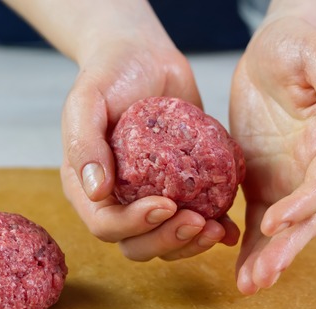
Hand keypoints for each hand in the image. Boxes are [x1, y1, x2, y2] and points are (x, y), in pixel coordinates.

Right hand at [61, 34, 239, 261]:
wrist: (144, 58)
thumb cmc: (109, 75)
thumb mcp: (87, 100)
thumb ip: (85, 142)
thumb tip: (97, 192)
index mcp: (89, 188)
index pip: (107, 225)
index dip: (134, 225)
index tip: (165, 204)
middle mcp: (120, 201)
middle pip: (139, 244)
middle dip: (168, 241)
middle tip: (197, 222)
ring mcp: (153, 198)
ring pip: (168, 242)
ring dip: (192, 243)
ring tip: (217, 228)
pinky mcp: (184, 189)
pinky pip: (197, 221)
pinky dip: (214, 230)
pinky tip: (231, 229)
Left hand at [229, 16, 315, 293]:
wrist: (276, 51)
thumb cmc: (299, 47)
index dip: (304, 206)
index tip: (276, 221)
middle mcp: (312, 169)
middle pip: (306, 221)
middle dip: (285, 250)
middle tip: (260, 278)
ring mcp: (286, 179)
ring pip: (281, 230)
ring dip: (266, 259)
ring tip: (246, 286)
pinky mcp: (261, 181)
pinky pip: (256, 221)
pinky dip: (248, 246)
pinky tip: (236, 270)